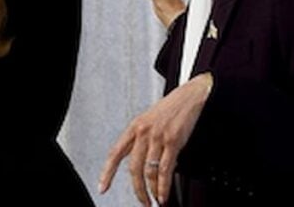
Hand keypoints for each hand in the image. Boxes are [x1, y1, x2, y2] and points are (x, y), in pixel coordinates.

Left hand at [98, 73, 212, 204]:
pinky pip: (165, 170)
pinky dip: (164, 186)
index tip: (103, 187)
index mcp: (134, 127)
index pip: (115, 153)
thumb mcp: (150, 120)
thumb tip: (141, 165)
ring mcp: (158, 137)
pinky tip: (164, 193)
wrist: (190, 96)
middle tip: (142, 201)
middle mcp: (143, 132)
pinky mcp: (173, 141)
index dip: (107, 172)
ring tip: (155, 200)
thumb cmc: (171, 109)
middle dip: (137, 190)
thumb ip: (142, 141)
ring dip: (152, 191)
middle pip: (134, 168)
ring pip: (149, 172)